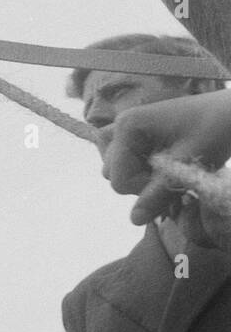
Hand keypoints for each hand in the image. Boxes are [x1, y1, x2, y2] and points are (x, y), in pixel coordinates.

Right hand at [100, 89, 230, 224]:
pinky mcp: (134, 133)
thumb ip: (158, 193)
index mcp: (127, 127)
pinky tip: (158, 164)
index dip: (144, 189)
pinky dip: (136, 166)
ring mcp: (125, 128)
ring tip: (169, 170)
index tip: (172, 182)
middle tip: (173, 175)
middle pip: (112, 173)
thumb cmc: (214, 131)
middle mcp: (119, 125)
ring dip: (139, 176)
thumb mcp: (187, 166)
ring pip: (114, 167)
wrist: (229, 111)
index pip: (117, 178)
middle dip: (141, 182)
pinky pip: (121, 157)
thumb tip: (133, 220)